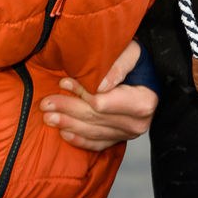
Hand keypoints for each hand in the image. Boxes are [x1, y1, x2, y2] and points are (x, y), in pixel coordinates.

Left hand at [40, 40, 157, 151]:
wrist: (151, 76)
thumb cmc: (140, 60)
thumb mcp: (132, 52)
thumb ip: (118, 65)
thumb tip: (101, 85)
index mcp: (142, 101)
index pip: (103, 103)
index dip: (80, 94)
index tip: (63, 82)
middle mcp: (137, 123)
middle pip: (94, 118)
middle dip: (67, 110)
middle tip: (45, 104)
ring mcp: (129, 134)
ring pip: (93, 132)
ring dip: (68, 125)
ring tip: (48, 117)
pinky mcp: (121, 138)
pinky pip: (98, 144)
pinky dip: (80, 140)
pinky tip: (64, 134)